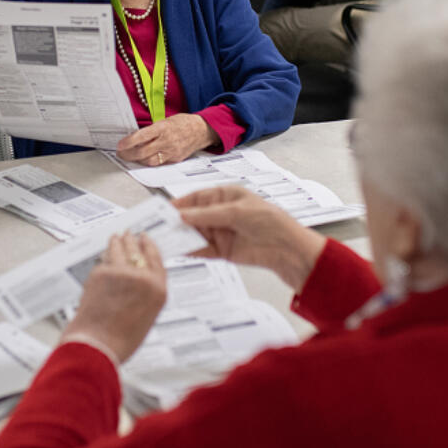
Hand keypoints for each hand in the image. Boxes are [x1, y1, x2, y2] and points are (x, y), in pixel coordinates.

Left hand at [61, 232, 166, 362]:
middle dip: (132, 240)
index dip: (150, 246)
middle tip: (128, 234)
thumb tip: (136, 280)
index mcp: (158, 290)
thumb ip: (145, 294)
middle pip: (138, 250)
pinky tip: (103, 255)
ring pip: (119, 249)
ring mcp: (121, 272)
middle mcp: (143, 278)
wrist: (98, 345)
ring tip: (115, 237)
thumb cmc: (121, 339)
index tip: (145, 238)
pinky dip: (104, 258)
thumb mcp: (146, 316)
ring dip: (117, 241)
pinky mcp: (102, 272)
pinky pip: (104, 261)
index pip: (156, 259)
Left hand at [116, 113, 215, 165]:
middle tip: (121, 154)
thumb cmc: (183, 123)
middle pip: (143, 152)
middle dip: (129, 155)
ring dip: (138, 160)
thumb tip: (134, 137)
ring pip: (150, 161)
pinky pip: (159, 163)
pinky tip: (144, 159)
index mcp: (163, 128)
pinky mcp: (175, 159)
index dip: (128, 142)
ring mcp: (171, 152)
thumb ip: (151, 130)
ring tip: (131, 157)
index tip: (120, 145)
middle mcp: (167, 141)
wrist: (202, 130)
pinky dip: (149, 162)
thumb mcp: (165, 121)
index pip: (141, 136)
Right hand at [175, 186, 325, 290]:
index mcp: (226, 195)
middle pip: (193, 216)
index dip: (181, 203)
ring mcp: (221, 232)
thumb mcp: (237, 212)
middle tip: (159, 227)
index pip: (197, 197)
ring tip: (165, 240)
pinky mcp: (222, 250)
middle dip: (178, 221)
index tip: (164, 209)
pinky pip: (202, 249)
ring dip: (182, 236)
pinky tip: (180, 251)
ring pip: (195, 233)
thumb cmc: (270, 221)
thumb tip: (182, 215)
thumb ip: (208, 215)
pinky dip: (191, 250)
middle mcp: (221, 212)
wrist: (288, 249)